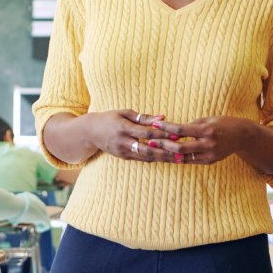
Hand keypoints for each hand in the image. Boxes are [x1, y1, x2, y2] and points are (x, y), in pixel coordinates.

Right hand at [45, 109, 177, 163]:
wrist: (91, 132)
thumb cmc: (110, 118)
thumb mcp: (126, 113)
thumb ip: (145, 117)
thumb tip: (163, 117)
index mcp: (123, 128)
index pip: (147, 133)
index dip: (162, 134)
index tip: (177, 134)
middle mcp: (123, 142)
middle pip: (148, 149)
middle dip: (165, 151)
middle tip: (181, 152)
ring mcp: (123, 152)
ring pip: (146, 157)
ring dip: (163, 158)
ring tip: (178, 158)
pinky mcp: (124, 157)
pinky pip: (142, 159)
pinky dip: (155, 159)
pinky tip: (167, 159)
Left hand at [142, 116, 254, 164]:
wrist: (241, 136)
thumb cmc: (222, 123)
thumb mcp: (207, 119)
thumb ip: (191, 126)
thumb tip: (173, 131)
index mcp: (206, 130)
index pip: (181, 130)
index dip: (167, 128)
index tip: (155, 125)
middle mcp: (208, 144)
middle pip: (180, 147)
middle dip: (163, 145)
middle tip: (151, 142)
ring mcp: (209, 155)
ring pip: (183, 157)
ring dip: (168, 154)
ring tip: (156, 151)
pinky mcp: (209, 161)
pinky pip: (190, 161)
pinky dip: (179, 158)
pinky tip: (169, 155)